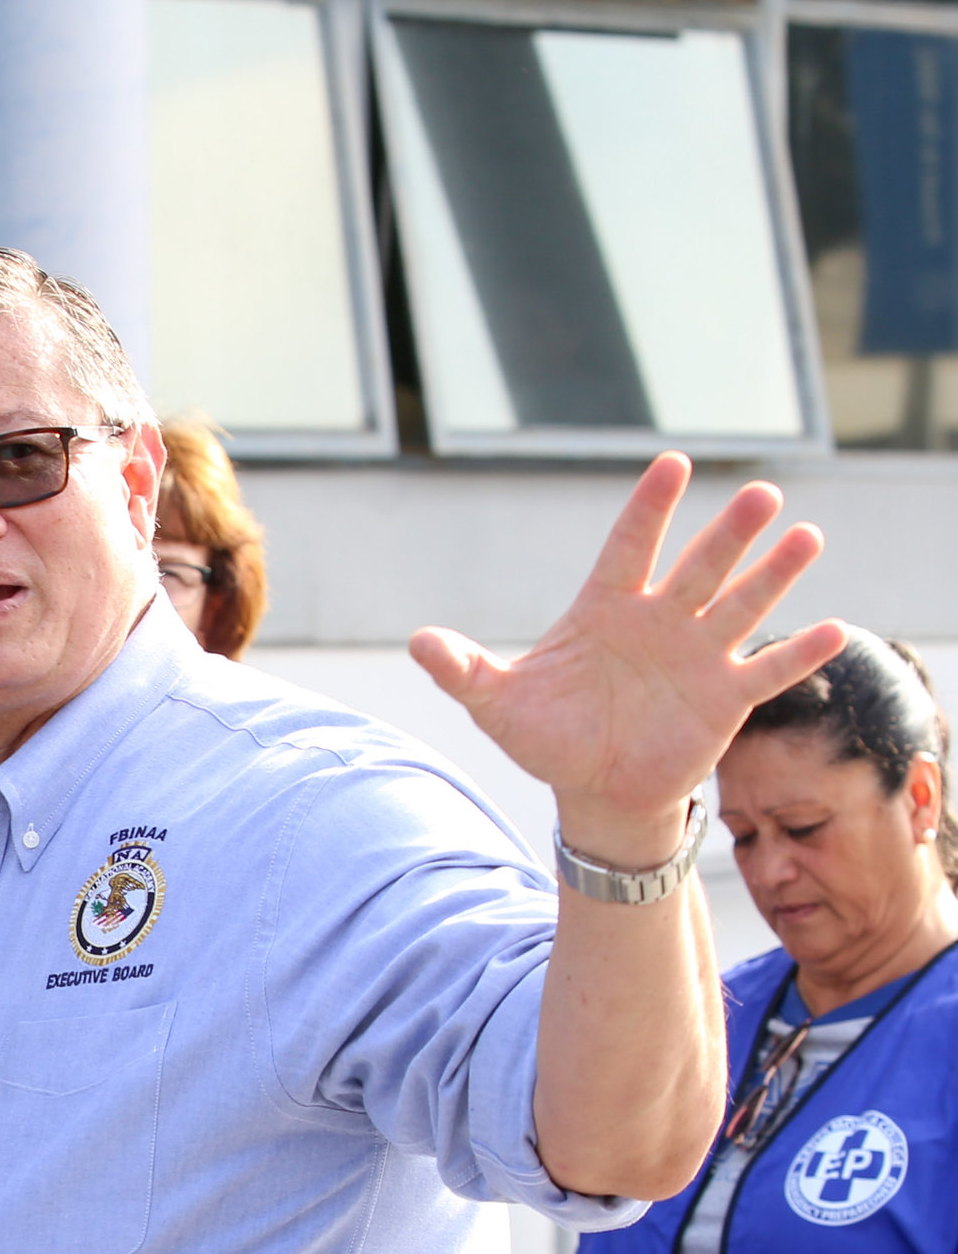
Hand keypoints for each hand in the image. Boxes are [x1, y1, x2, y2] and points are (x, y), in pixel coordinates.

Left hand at [411, 455, 843, 866]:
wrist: (593, 789)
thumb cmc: (548, 735)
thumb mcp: (497, 704)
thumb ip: (462, 669)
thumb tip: (417, 642)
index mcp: (606, 608)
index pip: (630, 546)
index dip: (649, 508)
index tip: (672, 464)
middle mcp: (661, 620)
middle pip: (698, 567)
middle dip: (728, 534)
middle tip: (760, 494)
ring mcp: (698, 656)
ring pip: (741, 606)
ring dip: (774, 574)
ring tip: (806, 536)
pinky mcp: (725, 699)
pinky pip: (767, 671)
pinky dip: (800, 655)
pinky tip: (836, 629)